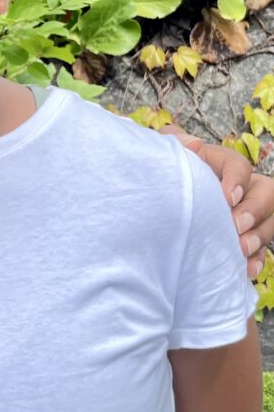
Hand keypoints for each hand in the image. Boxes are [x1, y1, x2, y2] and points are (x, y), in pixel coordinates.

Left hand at [162, 125, 271, 278]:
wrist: (151, 212)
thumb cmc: (159, 176)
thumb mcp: (163, 156)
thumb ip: (174, 142)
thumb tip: (194, 143)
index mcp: (219, 164)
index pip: (239, 164)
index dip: (238, 179)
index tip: (226, 197)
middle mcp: (240, 187)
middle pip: (266, 192)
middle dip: (255, 210)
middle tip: (235, 226)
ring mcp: (247, 213)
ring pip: (270, 221)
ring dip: (260, 235)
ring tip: (240, 248)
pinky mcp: (245, 238)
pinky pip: (261, 250)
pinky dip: (256, 259)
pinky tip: (246, 269)